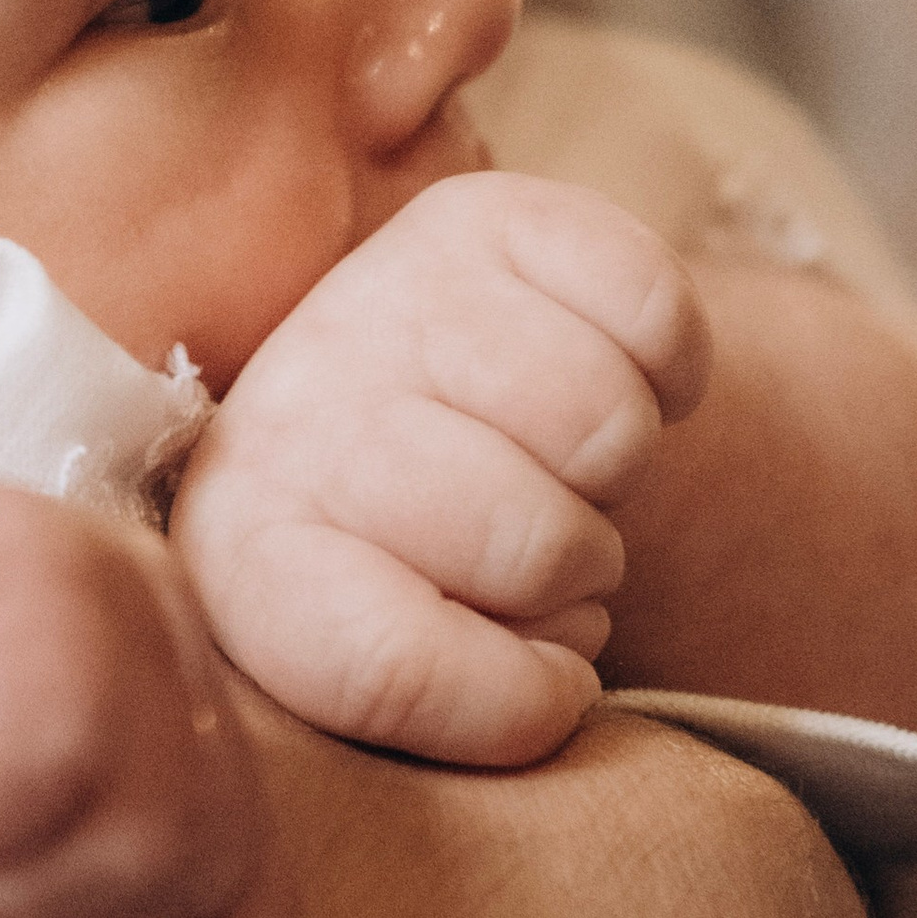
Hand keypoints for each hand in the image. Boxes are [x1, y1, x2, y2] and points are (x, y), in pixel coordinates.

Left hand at [175, 172, 710, 764]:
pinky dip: (670, 365)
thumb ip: (426, 697)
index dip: (515, 701)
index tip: (534, 679)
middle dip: (573, 573)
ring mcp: (384, 297)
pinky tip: (600, 370)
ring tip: (552, 464)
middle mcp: (292, 414)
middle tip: (534, 553)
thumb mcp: (395, 670)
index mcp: (246, 559)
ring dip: (614, 470)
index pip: (391, 668)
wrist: (430, 411)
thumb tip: (547, 689)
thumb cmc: (417, 577)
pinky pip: (656, 313)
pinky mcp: (486, 216)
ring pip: (602, 425)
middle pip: (530, 540)